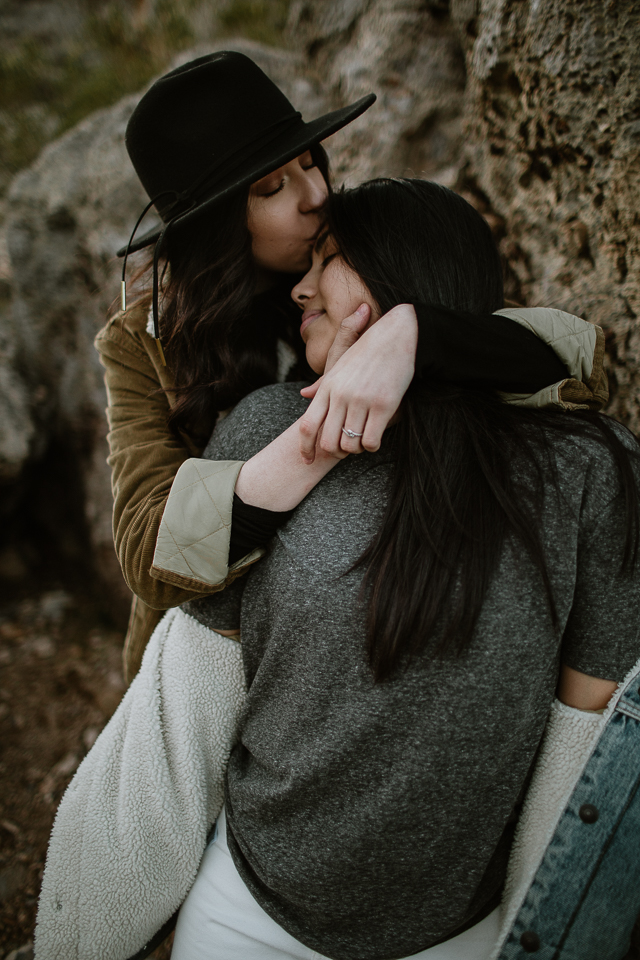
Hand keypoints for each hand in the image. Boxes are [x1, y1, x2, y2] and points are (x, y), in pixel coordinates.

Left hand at [299, 303, 417, 461]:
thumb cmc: (368, 350)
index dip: (305, 448)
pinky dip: (372, 445)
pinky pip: (371, 441)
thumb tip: (303, 394)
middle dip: (337, 452)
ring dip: (356, 449)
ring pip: (350, 444)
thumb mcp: (339, 365)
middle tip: (348, 447)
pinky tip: (377, 436)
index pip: (307, 426)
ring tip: (363, 439)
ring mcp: (360, 400)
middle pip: (328, 442)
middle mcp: (340, 395)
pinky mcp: (383, 405)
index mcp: (327, 386)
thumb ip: (322, 384)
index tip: (308, 460)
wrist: (396, 334)